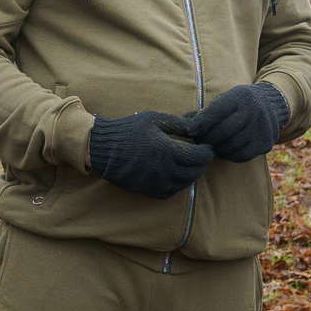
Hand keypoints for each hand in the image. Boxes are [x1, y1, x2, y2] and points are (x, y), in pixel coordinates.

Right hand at [88, 111, 212, 197]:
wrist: (103, 149)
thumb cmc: (129, 130)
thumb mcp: (154, 119)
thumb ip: (178, 124)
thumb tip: (198, 127)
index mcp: (167, 150)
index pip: (199, 157)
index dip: (207, 152)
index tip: (207, 147)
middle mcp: (164, 170)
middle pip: (195, 172)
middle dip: (202, 164)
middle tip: (202, 156)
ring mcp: (156, 182)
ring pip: (184, 184)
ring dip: (192, 175)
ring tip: (190, 164)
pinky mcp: (148, 190)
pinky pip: (171, 191)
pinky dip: (178, 184)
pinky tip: (176, 174)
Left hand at [181, 82, 289, 161]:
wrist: (272, 105)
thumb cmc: (239, 103)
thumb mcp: (226, 99)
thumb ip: (207, 112)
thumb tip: (184, 126)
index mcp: (240, 97)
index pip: (215, 113)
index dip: (200, 124)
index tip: (189, 131)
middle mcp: (254, 111)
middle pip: (222, 132)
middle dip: (207, 139)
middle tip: (199, 142)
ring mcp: (262, 128)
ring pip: (231, 146)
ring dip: (217, 148)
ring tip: (212, 146)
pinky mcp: (265, 143)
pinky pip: (241, 155)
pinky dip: (230, 155)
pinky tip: (226, 150)